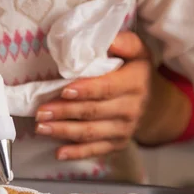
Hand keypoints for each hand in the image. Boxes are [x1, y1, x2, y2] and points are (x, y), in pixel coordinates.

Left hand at [35, 31, 150, 160]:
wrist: (153, 99)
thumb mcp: (137, 49)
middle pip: (94, 111)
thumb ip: (124, 42)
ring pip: (91, 132)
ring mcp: (126, 128)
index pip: (107, 87)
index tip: (64, 90)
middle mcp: (132, 108)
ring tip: (42, 128)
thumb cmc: (135, 68)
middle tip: (41, 112)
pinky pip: (97, 149)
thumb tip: (107, 41)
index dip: (86, 90)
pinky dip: (77, 153)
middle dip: (65, 112)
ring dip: (64, 131)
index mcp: (135, 82)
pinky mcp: (119, 142)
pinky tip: (60, 152)